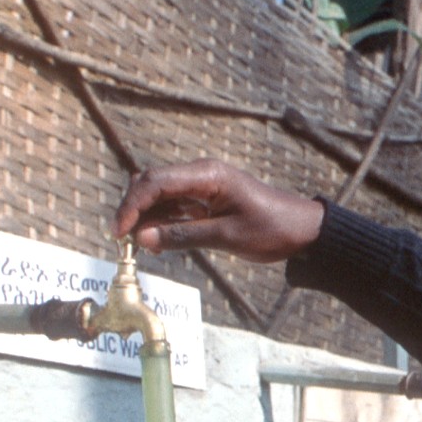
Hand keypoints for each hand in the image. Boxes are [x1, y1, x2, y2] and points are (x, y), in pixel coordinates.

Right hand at [113, 160, 324, 263]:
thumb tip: (142, 239)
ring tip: (143, 246)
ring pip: (160, 196)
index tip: (119, 233)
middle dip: (134, 210)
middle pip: (151, 184)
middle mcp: (201, 174)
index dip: (131, 206)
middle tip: (125, 242)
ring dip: (147, 219)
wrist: (302, 229)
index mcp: (207, 175)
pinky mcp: (206, 200)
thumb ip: (183, 237)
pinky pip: (175, 207)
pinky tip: (159, 243)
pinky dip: (162, 223)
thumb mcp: (226, 237)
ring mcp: (203, 186)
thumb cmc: (271, 229)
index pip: (154, 183)